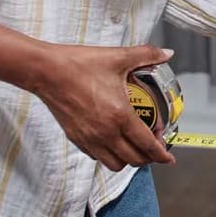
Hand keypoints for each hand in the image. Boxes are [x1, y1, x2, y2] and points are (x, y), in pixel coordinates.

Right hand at [32, 43, 176, 171]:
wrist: (46, 71)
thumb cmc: (79, 65)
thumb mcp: (118, 57)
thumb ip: (147, 55)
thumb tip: (167, 53)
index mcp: (119, 115)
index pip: (146, 144)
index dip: (161, 154)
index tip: (169, 157)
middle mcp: (105, 132)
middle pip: (133, 159)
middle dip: (149, 158)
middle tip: (155, 148)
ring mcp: (88, 138)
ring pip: (114, 163)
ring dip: (128, 159)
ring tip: (136, 147)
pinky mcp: (75, 138)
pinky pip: (96, 156)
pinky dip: (109, 155)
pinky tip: (114, 141)